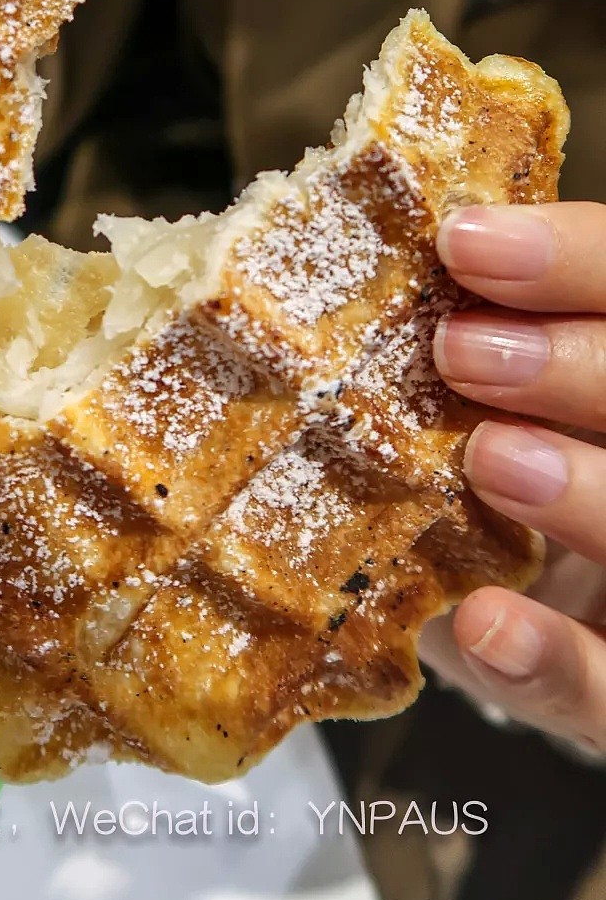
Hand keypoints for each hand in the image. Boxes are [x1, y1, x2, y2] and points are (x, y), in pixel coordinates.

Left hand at [422, 202, 605, 756]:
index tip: (464, 242)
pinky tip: (488, 623)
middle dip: (578, 365)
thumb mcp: (460, 400)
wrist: (493, 623)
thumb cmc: (460, 481)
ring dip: (588, 490)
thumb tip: (320, 243)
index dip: (574, 257)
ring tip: (487, 458)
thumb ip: (448, 336)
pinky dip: (556, 657)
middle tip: (458, 351)